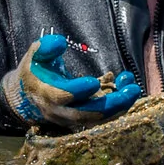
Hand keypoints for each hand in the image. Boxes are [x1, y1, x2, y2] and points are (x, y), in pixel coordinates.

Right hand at [1, 34, 142, 127]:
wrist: (29, 94)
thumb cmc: (35, 70)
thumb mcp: (35, 54)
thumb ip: (46, 47)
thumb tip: (60, 42)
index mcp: (45, 92)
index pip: (61, 96)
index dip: (77, 90)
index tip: (94, 81)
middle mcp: (58, 111)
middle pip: (85, 113)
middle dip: (110, 104)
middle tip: (131, 89)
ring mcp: (70, 119)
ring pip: (96, 120)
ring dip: (118, 107)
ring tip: (134, 90)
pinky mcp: (81, 121)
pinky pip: (101, 120)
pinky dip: (117, 108)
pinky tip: (128, 92)